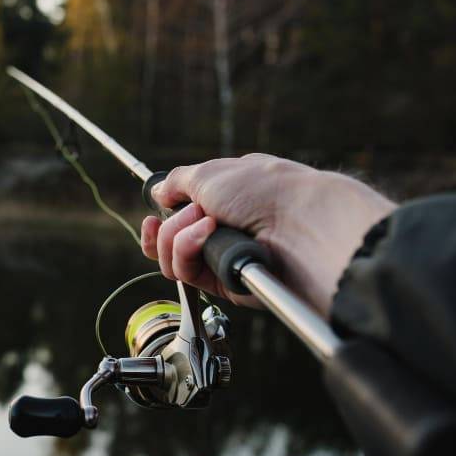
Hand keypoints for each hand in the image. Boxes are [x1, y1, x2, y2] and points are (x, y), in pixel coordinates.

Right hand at [140, 154, 396, 314]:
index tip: (156, 208)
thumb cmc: (265, 191)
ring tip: (207, 225)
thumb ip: (177, 182)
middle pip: (169, 236)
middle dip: (170, 223)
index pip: (182, 209)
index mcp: (226, 196)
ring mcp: (223, 256)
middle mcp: (224, 228)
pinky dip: (187, 252)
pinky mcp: (223, 283)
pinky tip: (206, 237)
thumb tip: (158, 192)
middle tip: (195, 212)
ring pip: (172, 256)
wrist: (299, 227)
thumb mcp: (210, 172)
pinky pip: (185, 273)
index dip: (164, 211)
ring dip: (178, 237)